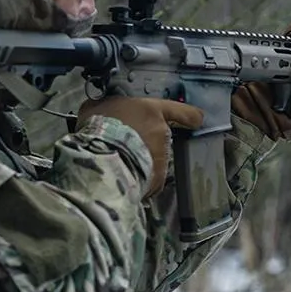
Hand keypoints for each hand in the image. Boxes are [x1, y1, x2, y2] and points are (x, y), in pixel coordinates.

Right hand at [77, 96, 202, 198]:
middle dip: (145, 143)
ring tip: (118, 165)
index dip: (190, 116)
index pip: (181, 111)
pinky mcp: (155, 180)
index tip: (196, 120)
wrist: (102, 155)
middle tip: (125, 147)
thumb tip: (99, 109)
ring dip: (139, 163)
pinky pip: (149, 182)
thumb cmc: (98, 128)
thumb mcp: (94, 108)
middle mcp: (160, 132)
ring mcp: (160, 157)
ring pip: (153, 160)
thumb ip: (103, 108)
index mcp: (150, 111)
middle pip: (160, 138)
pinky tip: (123, 182)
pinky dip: (139, 183)